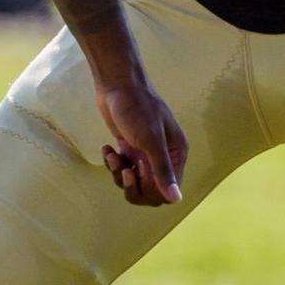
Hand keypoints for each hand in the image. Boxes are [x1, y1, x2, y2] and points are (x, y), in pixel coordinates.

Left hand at [96, 81, 187, 206]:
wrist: (117, 84)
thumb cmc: (137, 108)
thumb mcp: (151, 140)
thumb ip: (163, 170)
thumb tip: (177, 200)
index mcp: (176, 153)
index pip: (168, 190)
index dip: (152, 190)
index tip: (138, 174)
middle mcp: (163, 155)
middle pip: (150, 191)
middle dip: (133, 185)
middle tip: (124, 170)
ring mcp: (145, 152)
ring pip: (134, 182)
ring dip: (120, 174)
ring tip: (113, 155)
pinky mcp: (129, 148)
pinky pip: (122, 169)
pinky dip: (113, 163)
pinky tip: (107, 148)